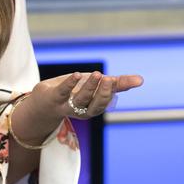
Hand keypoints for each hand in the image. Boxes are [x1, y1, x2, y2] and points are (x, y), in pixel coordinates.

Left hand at [12, 70, 143, 143]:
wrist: (42, 106)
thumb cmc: (73, 93)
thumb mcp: (94, 87)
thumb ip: (116, 84)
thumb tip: (141, 80)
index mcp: (93, 107)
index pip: (107, 100)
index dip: (119, 90)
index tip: (134, 81)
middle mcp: (81, 109)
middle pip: (95, 105)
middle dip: (103, 93)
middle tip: (109, 79)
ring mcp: (66, 104)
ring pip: (80, 99)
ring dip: (90, 87)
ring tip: (98, 74)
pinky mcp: (53, 97)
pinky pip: (62, 91)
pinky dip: (70, 83)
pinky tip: (77, 74)